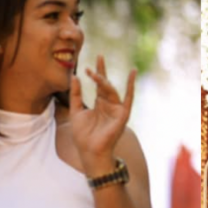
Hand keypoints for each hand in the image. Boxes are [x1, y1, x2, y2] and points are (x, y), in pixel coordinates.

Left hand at [69, 55, 135, 175]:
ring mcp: (116, 109)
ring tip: (96, 74)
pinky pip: (128, 98)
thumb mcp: (75, 111)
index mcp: (99, 103)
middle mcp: (109, 104)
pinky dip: (131, 86)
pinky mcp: (122, 115)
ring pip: (112, 90)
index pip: (99, 83)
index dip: (98, 71)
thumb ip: (76, 94)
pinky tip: (132, 74)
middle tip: (99, 57)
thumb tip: (74, 77)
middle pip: (106, 84)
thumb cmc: (83, 135)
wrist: (89, 151)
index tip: (97, 57)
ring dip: (104, 81)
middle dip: (102, 71)